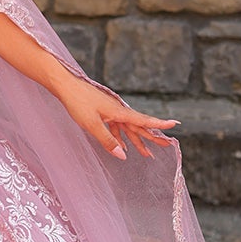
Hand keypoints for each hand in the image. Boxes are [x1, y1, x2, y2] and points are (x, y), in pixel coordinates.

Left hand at [54, 73, 177, 160]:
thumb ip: (108, 141)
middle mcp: (118, 111)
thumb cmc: (78, 103)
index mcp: (119, 112)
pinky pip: (116, 128)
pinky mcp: (103, 112)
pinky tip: (123, 146)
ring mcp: (111, 112)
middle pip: (139, 126)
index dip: (159, 124)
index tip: (174, 125)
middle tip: (167, 145)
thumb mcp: (92, 125)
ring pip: (128, 129)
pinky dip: (121, 137)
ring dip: (137, 141)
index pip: (144, 120)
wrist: (65, 86)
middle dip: (153, 137)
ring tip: (147, 153)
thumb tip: (123, 155)